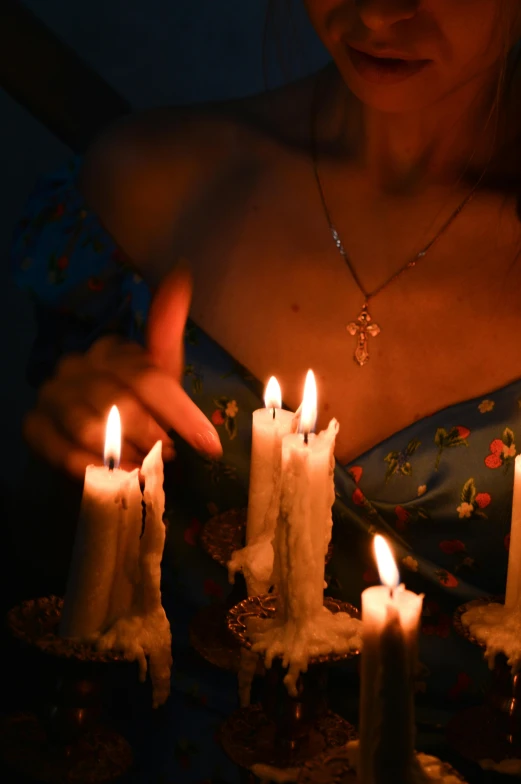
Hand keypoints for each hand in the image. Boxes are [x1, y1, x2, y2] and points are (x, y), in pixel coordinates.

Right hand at [23, 264, 221, 477]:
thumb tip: (182, 271)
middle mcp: (75, 366)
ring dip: (127, 453)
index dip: (182, 414)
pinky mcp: (34, 427)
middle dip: (152, 436)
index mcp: (110, 350)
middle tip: (170, 454)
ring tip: (146, 464)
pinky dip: (96, 468)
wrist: (97, 443)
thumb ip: (167, 330)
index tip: (209, 445)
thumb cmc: (137, 406)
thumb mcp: (161, 373)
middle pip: (121, 404)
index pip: (149, 378)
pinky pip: (64, 451)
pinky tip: (118, 474)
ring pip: (92, 429)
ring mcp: (50, 395)